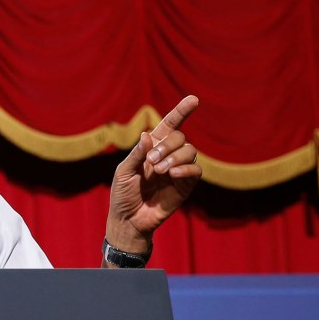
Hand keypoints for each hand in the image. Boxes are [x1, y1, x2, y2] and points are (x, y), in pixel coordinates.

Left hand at [105, 95, 201, 254]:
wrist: (129, 220)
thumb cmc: (122, 194)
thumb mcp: (124, 171)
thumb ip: (137, 154)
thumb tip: (147, 134)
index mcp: (152, 148)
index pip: (170, 125)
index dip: (182, 112)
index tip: (194, 99)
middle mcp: (167, 155)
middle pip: (180, 137)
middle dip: (167, 146)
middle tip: (152, 162)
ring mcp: (178, 170)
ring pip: (190, 151)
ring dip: (175, 157)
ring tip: (160, 171)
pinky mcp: (185, 185)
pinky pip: (196, 170)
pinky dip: (186, 168)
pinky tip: (173, 174)